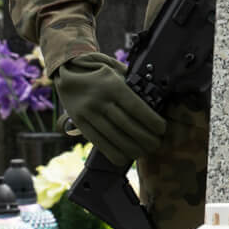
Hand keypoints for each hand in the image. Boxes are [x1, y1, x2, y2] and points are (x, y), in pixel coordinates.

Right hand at [53, 52, 166, 166]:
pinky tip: (125, 157)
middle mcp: (99, 99)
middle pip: (127, 125)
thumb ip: (132, 85)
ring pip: (113, 136)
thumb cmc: (98, 72)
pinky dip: (113, 152)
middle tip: (156, 144)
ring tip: (144, 152)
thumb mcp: (116, 71)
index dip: (151, 121)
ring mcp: (88, 112)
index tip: (162, 129)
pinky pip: (98, 142)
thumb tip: (154, 101)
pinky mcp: (79, 123)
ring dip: (132, 148)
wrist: (66, 71)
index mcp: (112, 85)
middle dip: (145, 138)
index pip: (136, 107)